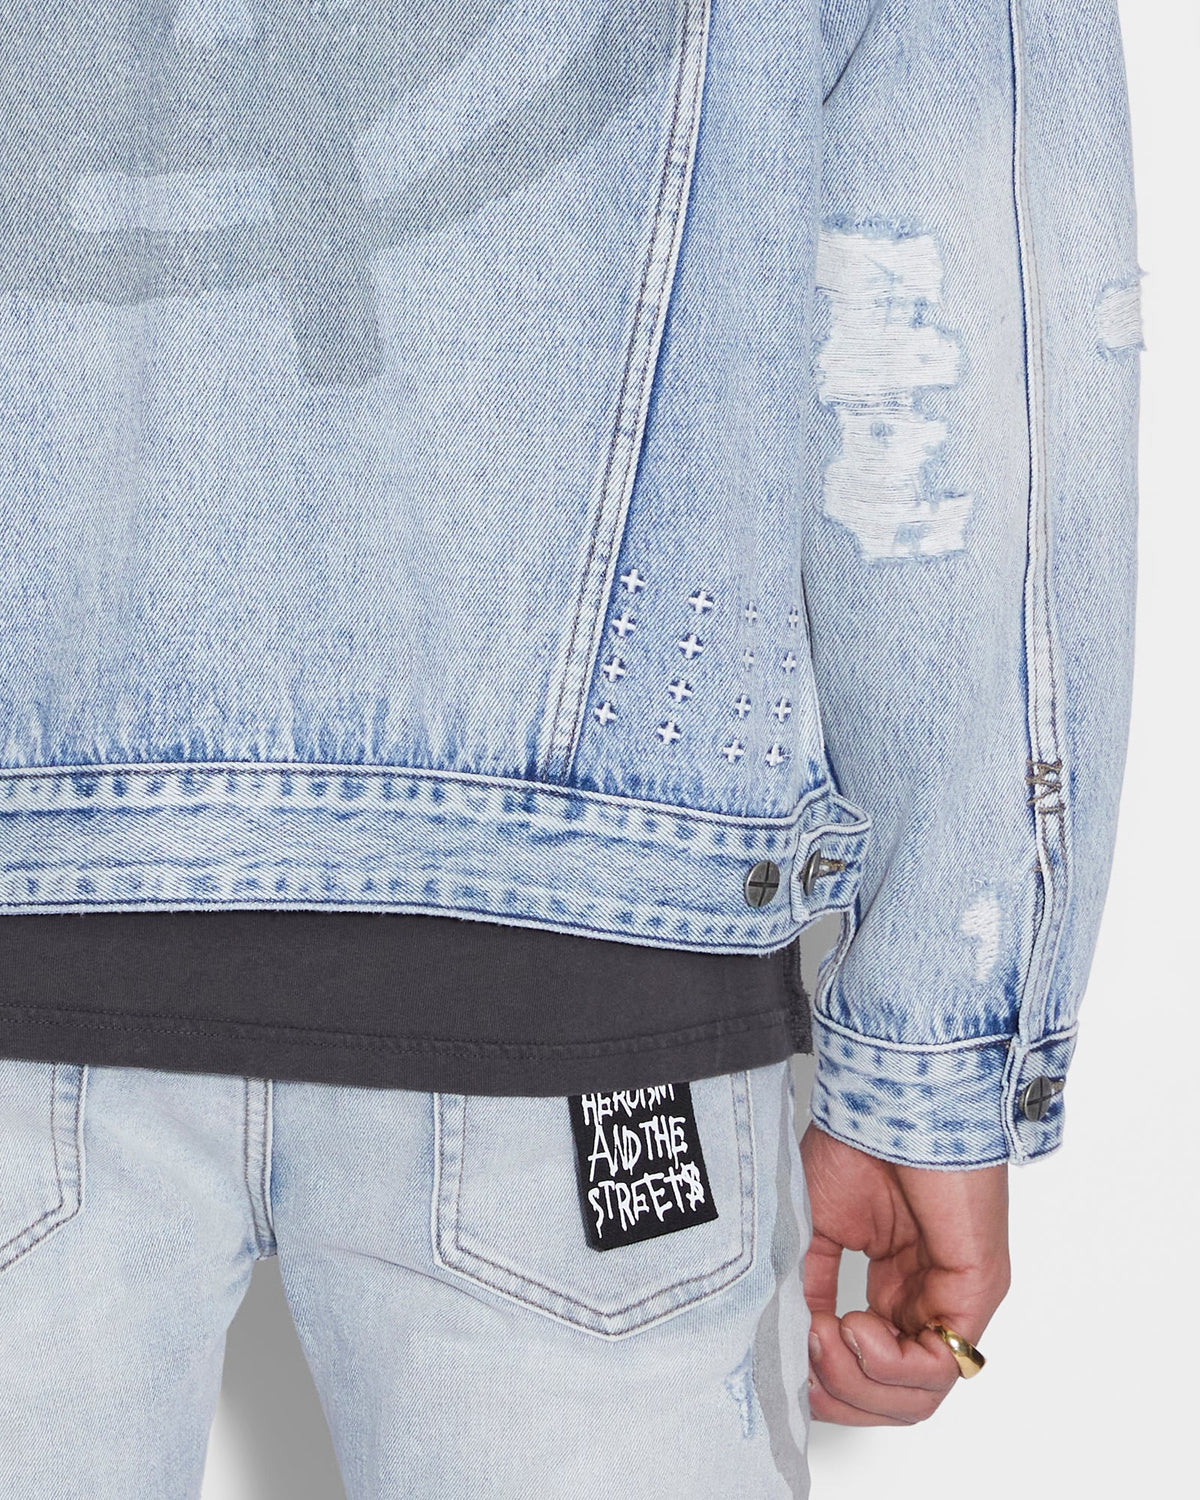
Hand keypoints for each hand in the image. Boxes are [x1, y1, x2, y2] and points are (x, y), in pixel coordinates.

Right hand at [799, 1122, 1009, 1425]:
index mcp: (894, 1286)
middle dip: (840, 1392)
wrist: (891, 1100)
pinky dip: (890, 1364)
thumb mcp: (812, 1231)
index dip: (827, 1383)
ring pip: (918, 1396)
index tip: (788, 1363)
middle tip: (806, 1358)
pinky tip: (856, 1327)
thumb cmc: (857, 1143)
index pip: (871, 1372)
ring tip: (829, 1337)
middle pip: (895, 1399)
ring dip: (859, 1379)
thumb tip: (789, 1350)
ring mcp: (955, 1300)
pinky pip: (940, 1367)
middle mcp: (927, 1301)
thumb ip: (805, 1291)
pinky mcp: (976, 1290)